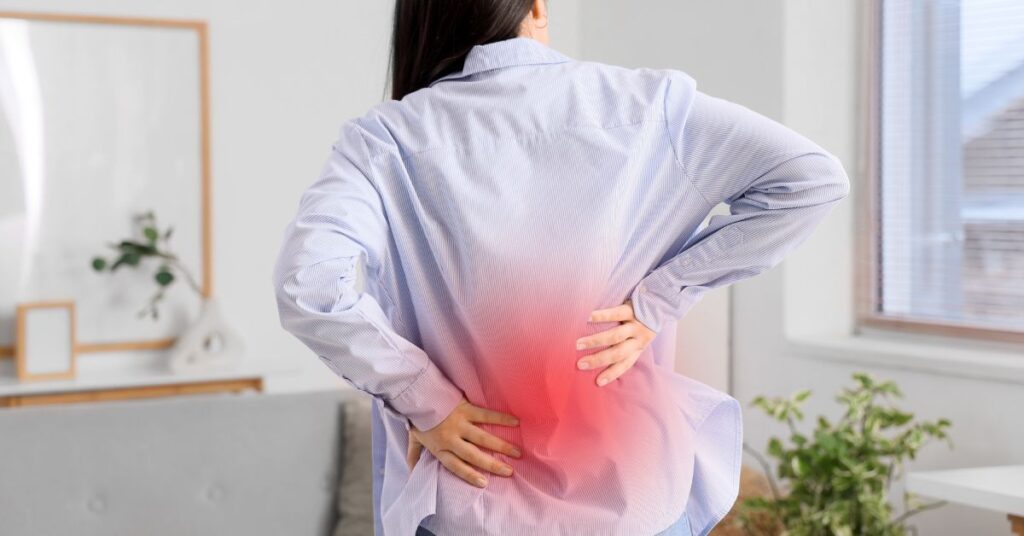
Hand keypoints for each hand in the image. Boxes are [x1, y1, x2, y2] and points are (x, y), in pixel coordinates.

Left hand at [406, 399, 521, 487]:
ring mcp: (460, 424)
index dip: (470, 475)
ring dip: (501, 446)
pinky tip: (515, 423)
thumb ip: (414, 456)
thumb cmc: (417, 418)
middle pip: (473, 455)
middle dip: (492, 465)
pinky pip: (486, 415)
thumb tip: (411, 472)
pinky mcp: (466, 409)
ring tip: (517, 453)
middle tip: (509, 472)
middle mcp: (452, 438)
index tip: (484, 483)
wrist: (417, 394)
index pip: (456, 466)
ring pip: (483, 438)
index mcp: (440, 448)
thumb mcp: (413, 439)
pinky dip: (501, 419)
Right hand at [575, 299, 656, 385]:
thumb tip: (602, 356)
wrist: (661, 301)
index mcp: (638, 348)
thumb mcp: (640, 337)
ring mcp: (635, 325)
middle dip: (598, 360)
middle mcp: (638, 339)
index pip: (625, 364)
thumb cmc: (644, 321)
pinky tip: (589, 318)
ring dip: (596, 341)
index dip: (612, 373)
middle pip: (617, 353)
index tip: (598, 382)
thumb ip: (626, 345)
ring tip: (579, 344)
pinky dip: (602, 316)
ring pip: (615, 336)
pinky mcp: (632, 310)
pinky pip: (616, 314)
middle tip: (581, 364)